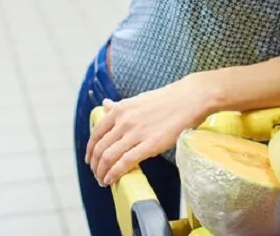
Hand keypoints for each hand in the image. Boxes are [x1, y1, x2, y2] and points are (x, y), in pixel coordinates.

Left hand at [86, 75, 212, 186]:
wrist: (189, 99)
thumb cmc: (166, 100)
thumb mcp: (137, 100)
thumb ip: (119, 106)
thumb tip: (105, 104)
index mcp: (120, 109)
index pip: (96, 133)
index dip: (90, 150)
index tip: (90, 160)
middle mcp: (124, 121)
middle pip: (100, 148)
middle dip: (95, 165)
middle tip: (96, 174)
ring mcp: (136, 133)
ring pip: (109, 157)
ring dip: (102, 172)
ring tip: (103, 180)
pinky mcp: (150, 145)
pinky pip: (125, 162)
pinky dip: (114, 173)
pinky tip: (112, 179)